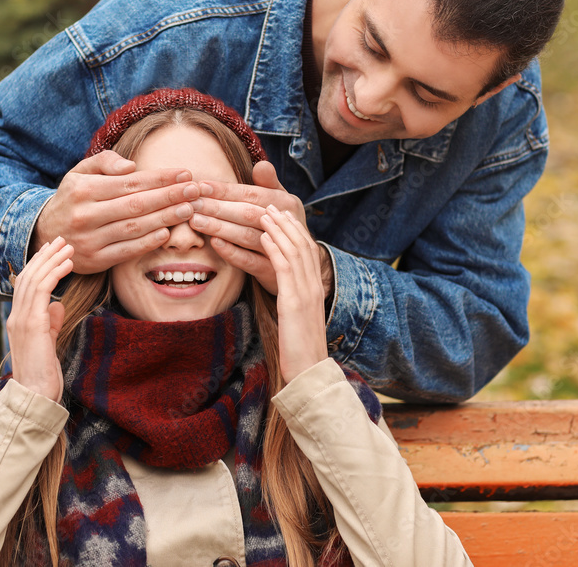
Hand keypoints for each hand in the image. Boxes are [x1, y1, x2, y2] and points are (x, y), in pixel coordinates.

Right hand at [7, 236, 73, 401]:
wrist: (35, 396)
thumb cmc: (43, 374)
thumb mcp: (48, 342)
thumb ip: (50, 322)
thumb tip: (58, 305)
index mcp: (19, 320)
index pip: (26, 285)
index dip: (38, 265)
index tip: (52, 251)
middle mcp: (16, 317)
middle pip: (28, 277)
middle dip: (45, 256)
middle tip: (61, 240)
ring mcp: (21, 320)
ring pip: (33, 279)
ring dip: (52, 260)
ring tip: (68, 247)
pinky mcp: (31, 324)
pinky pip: (42, 290)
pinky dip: (54, 273)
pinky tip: (68, 264)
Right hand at [32, 150, 199, 273]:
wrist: (44, 234)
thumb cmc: (72, 198)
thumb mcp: (79, 172)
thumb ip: (105, 162)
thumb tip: (132, 166)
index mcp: (83, 189)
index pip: (130, 182)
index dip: (160, 178)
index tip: (185, 174)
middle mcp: (85, 214)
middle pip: (136, 204)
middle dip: (170, 196)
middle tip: (196, 190)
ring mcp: (89, 239)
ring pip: (134, 227)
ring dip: (165, 218)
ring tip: (189, 209)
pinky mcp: (94, 260)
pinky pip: (126, 251)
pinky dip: (148, 242)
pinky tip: (167, 232)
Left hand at [191, 161, 331, 295]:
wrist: (300, 260)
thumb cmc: (280, 223)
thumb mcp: (280, 200)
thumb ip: (268, 183)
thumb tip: (262, 165)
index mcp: (285, 203)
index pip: (251, 194)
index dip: (225, 190)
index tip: (201, 186)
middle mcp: (283, 224)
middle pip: (247, 214)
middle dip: (217, 208)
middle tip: (192, 204)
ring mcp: (278, 249)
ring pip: (247, 236)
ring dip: (220, 228)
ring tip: (195, 221)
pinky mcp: (271, 271)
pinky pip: (249, 261)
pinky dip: (231, 252)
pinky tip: (214, 243)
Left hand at [258, 205, 328, 382]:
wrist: (310, 373)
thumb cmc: (300, 352)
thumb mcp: (296, 323)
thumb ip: (293, 306)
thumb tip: (286, 301)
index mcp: (315, 290)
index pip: (308, 252)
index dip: (295, 231)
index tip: (282, 215)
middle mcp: (314, 286)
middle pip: (302, 244)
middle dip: (286, 222)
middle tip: (271, 205)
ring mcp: (306, 292)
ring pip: (294, 250)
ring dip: (278, 228)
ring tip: (263, 212)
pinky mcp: (295, 301)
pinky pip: (284, 266)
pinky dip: (274, 247)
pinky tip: (263, 236)